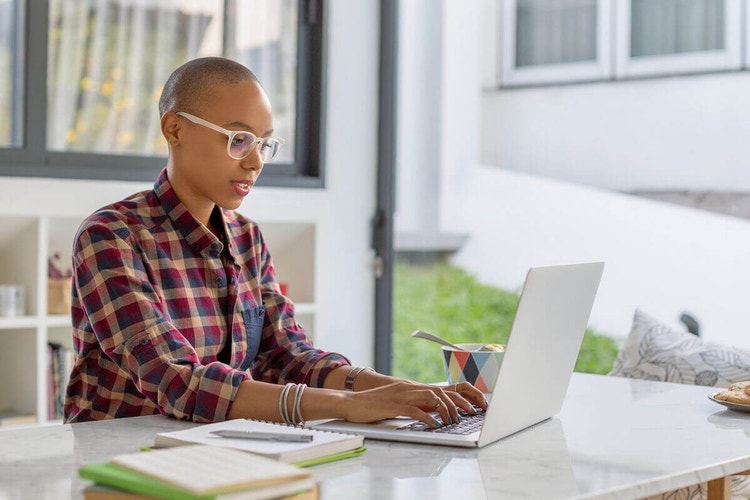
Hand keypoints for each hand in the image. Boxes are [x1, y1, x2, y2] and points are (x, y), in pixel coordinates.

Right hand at [340, 380, 486, 428]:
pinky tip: (435, 425)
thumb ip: (412, 404)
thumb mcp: (395, 402)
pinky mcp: (393, 406)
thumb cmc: (371, 405)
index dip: (456, 397)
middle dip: (457, 404)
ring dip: (445, 410)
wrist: (350, 402)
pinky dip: (428, 418)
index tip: (469, 408)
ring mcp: (400, 395)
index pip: (439, 389)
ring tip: (453, 421)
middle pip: (440, 392)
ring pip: (431, 398)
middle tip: (467, 416)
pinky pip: (415, 410)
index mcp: (409, 386)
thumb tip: (429, 413)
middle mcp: (408, 387)